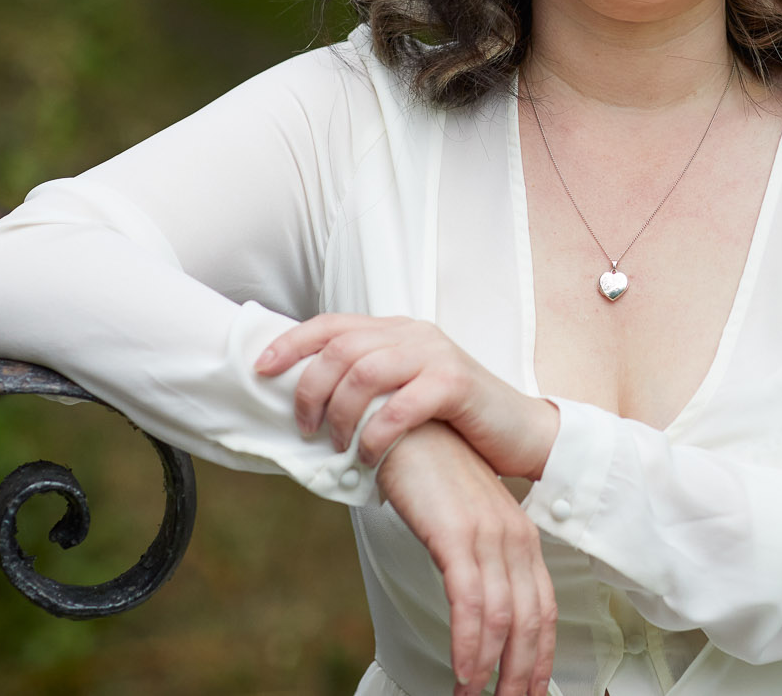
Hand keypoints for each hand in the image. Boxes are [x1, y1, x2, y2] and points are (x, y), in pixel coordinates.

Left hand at [254, 314, 559, 478]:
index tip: (260, 370)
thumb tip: (307, 406)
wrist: (521, 431)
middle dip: (311, 390)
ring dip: (339, 414)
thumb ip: (368, 387)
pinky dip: (376, 434)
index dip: (291, 344)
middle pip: (340, 349)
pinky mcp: (455, 384)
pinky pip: (400, 405)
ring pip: (364, 373)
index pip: (332, 324)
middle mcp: (414, 334)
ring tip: (336, 446)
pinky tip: (370, 456)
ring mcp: (436, 355)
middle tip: (305, 428)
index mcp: (397, 330)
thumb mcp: (406, 393)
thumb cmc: (456, 421)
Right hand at [382, 422, 556, 695]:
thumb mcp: (464, 521)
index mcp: (522, 537)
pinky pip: (470, 602)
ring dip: (491, 672)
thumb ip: (478, 561)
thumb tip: (478, 609)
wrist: (405, 425)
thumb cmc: (430, 475)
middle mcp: (515, 538)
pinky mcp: (456, 534)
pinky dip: (470, 644)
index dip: (541, 658)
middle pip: (531, 623)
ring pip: (503, 620)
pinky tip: (464, 673)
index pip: (543, 611)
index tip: (532, 691)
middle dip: (524, 675)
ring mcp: (489, 536)